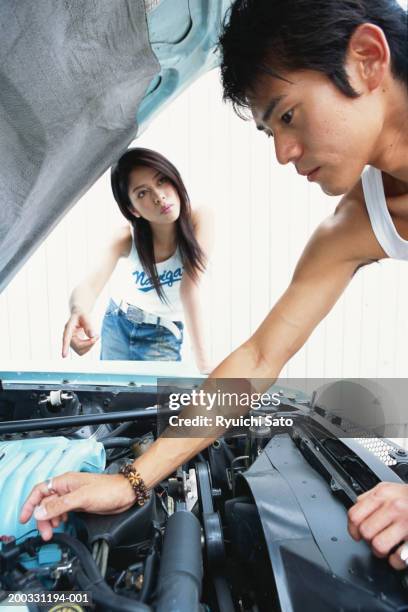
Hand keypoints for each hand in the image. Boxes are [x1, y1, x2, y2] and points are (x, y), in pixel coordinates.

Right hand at [20, 472, 135, 540]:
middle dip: (42, 517)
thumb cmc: (108, 490)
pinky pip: (62, 511)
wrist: (126, 493)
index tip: (24, 518)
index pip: (40, 491)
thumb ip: (60, 505)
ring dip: (50, 520)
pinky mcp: (79, 503)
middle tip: (45, 533)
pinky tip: (61, 523)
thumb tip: (40, 511)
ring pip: (53, 508)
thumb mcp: (81, 498)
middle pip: (45, 502)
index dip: (30, 504)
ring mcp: (73, 496)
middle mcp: (67, 487)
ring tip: (53, 530)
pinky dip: (59, 519)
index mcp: (65, 481)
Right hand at [62, 311, 98, 356]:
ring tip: (95, 336)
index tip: (64, 356)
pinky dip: (89, 347)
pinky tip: (92, 339)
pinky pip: (82, 351)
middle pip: (78, 346)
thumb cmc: (82, 315)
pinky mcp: (75, 345)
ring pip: (80, 351)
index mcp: (68, 327)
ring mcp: (71, 342)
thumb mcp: (86, 317)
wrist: (79, 316)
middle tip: (97, 336)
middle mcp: (67, 336)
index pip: (66, 338)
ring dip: (90, 346)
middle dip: (89, 343)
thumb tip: (91, 336)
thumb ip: (88, 325)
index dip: (65, 347)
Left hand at [348, 482, 407, 568]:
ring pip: (378, 545)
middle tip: (374, 540)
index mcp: (382, 494)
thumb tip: (357, 508)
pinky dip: (395, 560)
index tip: (356, 534)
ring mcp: (405, 523)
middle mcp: (393, 507)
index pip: (355, 514)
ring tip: (386, 547)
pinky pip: (397, 558)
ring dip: (380, 551)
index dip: (352, 528)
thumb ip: (371, 498)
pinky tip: (398, 553)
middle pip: (365, 532)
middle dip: (367, 540)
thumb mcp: (389, 489)